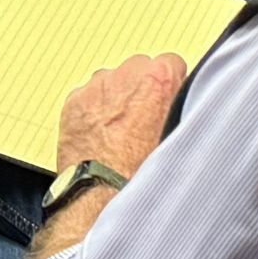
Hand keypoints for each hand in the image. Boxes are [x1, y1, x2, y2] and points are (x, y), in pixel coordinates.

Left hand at [51, 54, 186, 178]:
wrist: (106, 195)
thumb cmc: (144, 171)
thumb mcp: (180, 135)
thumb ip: (182, 107)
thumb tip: (183, 102)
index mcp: (160, 78)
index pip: (172, 64)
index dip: (170, 87)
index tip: (166, 103)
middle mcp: (128, 74)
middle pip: (139, 69)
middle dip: (141, 89)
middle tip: (142, 121)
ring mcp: (98, 86)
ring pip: (111, 83)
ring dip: (115, 99)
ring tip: (119, 133)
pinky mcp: (75, 101)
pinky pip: (87, 98)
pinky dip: (92, 112)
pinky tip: (100, 136)